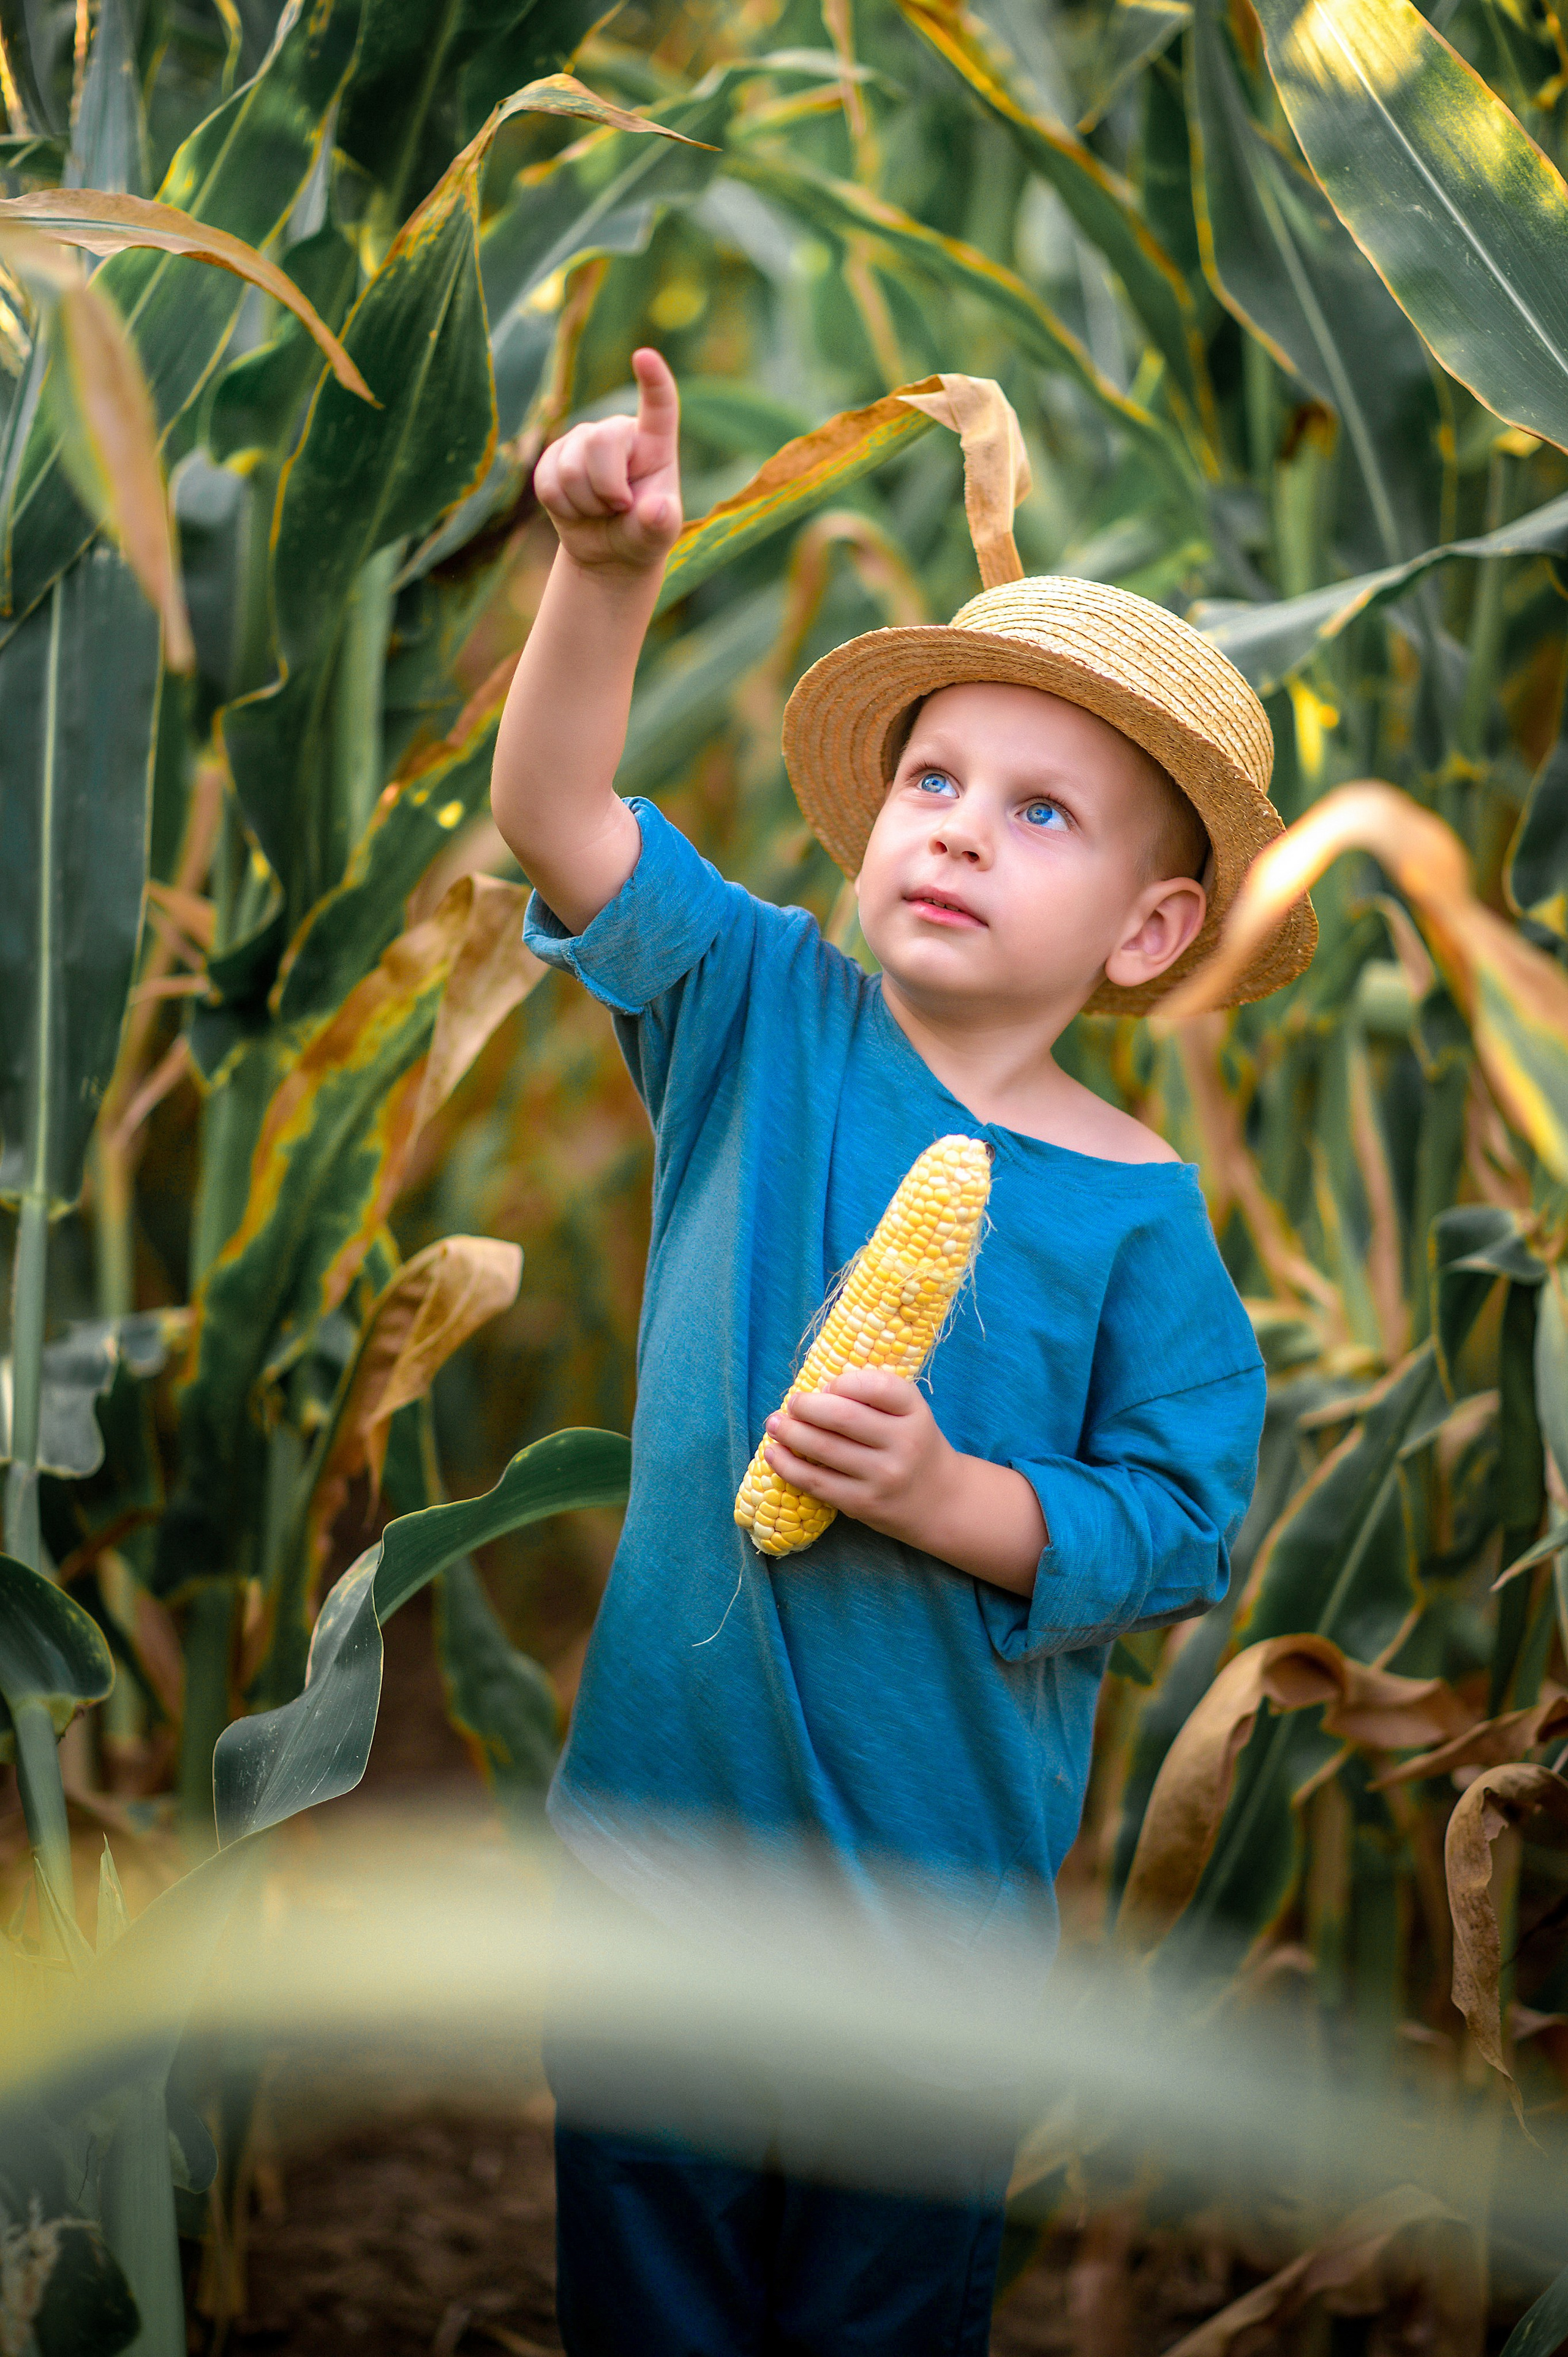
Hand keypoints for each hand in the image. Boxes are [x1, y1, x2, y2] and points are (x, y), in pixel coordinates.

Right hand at [533, 346, 682, 573]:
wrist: (608, 551)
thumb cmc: (641, 535)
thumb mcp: (658, 536)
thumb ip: (660, 524)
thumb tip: (657, 510)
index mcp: (653, 443)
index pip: (658, 406)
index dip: (653, 381)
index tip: (645, 356)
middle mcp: (617, 432)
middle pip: (598, 443)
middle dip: (606, 488)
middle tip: (618, 507)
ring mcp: (582, 441)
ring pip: (569, 469)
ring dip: (585, 504)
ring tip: (600, 510)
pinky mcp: (553, 457)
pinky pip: (547, 483)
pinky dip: (563, 508)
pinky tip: (577, 510)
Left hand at [763, 1368, 955, 1552]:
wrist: (940, 1502)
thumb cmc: (914, 1446)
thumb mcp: (909, 1413)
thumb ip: (874, 1396)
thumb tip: (817, 1390)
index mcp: (915, 1413)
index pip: (877, 1386)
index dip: (843, 1383)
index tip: (827, 1387)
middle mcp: (904, 1444)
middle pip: (843, 1417)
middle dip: (806, 1406)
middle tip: (791, 1403)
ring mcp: (883, 1476)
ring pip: (824, 1449)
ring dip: (790, 1432)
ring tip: (774, 1423)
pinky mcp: (863, 1503)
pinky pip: (816, 1482)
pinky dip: (788, 1466)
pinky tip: (774, 1453)